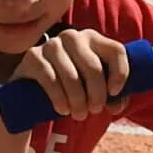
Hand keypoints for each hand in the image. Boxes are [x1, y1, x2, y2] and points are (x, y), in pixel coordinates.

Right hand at [9, 28, 129, 122]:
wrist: (31, 91)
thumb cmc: (70, 88)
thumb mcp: (92, 88)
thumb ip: (111, 95)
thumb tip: (117, 104)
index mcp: (92, 39)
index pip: (116, 51)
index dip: (120, 74)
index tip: (114, 94)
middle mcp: (72, 37)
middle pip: (94, 68)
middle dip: (96, 95)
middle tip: (94, 111)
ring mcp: (51, 45)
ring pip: (72, 77)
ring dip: (78, 102)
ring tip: (79, 115)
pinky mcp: (33, 57)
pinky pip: (51, 81)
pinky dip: (60, 99)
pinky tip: (62, 110)